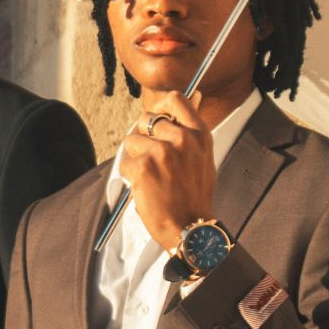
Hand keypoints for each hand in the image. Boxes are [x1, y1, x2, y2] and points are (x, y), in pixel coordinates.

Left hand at [119, 90, 215, 250]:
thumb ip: (189, 135)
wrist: (191, 229)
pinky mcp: (143, 166)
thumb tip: (180, 106)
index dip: (160, 106)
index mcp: (199, 135)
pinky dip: (130, 177)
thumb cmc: (194, 198)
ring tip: (151, 178)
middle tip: (151, 159)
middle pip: (147, 119)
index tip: (156, 118)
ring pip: (132, 141)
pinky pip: (125, 163)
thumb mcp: (202, 160)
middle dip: (144, 137)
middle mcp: (182, 138)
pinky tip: (146, 189)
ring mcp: (162, 152)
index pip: (175, 99)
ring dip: (136, 158)